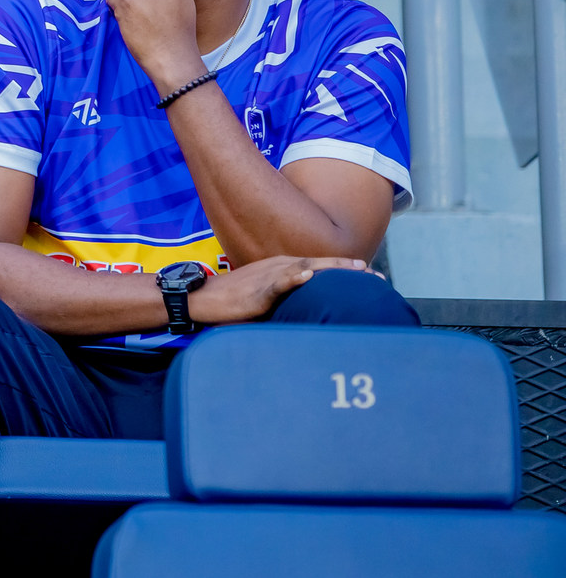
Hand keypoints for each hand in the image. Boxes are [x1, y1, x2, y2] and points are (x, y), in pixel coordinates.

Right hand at [188, 256, 372, 325]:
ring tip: (354, 270)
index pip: (318, 266)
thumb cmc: (230, 301)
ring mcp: (267, 277)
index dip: (344, 269)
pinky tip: (307, 276)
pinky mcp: (257, 291)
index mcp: (280, 268)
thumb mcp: (263, 298)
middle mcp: (277, 267)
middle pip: (319, 264)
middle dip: (348, 269)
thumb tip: (305, 313)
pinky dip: (293, 278)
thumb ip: (285, 300)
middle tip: (377, 275)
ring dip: (330, 268)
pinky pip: (277, 282)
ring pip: (304, 268)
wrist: (201, 298)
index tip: (371, 275)